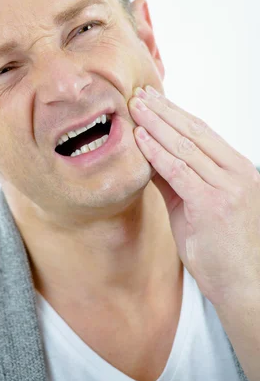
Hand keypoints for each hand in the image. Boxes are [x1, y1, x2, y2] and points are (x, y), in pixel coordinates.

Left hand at [128, 85, 259, 306]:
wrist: (244, 285)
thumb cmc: (222, 248)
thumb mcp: (197, 206)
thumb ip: (175, 181)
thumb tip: (148, 157)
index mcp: (237, 169)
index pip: (203, 132)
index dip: (175, 113)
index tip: (153, 100)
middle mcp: (236, 173)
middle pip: (194, 132)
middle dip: (163, 111)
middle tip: (139, 95)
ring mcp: (227, 187)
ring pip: (185, 146)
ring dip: (156, 124)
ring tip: (135, 107)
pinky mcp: (213, 204)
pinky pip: (178, 171)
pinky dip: (156, 153)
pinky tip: (140, 139)